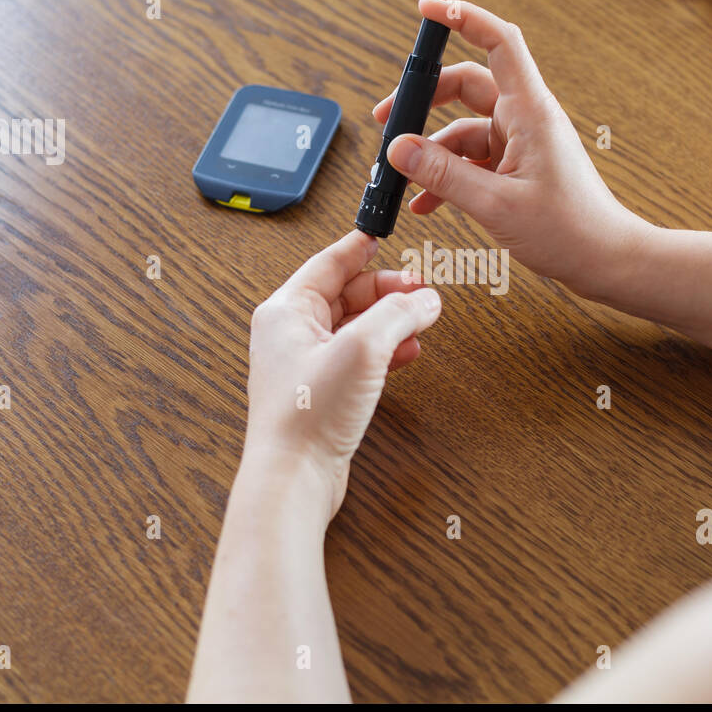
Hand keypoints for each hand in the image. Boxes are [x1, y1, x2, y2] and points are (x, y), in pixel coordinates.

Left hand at [241, 230, 440, 525]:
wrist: (294, 477)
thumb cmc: (308, 414)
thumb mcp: (363, 348)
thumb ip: (399, 314)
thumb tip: (425, 298)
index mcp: (286, 311)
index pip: (328, 263)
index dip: (360, 248)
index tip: (382, 234)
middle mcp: (290, 334)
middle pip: (346, 294)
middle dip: (387, 290)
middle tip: (421, 288)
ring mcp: (305, 365)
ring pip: (355, 327)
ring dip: (390, 321)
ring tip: (422, 319)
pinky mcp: (321, 393)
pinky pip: (357, 358)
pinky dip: (385, 351)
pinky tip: (408, 353)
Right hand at [374, 0, 638, 298]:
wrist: (605, 260)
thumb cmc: (568, 230)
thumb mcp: (496, 204)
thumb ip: (444, 175)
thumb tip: (399, 149)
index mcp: (530, 112)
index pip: (498, 42)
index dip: (463, 17)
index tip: (427, 7)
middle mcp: (526, 119)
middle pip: (467, 85)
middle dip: (424, 99)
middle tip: (385, 118)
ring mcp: (521, 143)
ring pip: (464, 129)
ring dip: (431, 151)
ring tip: (400, 177)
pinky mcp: (518, 167)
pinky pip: (473, 160)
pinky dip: (447, 175)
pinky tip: (425, 202)